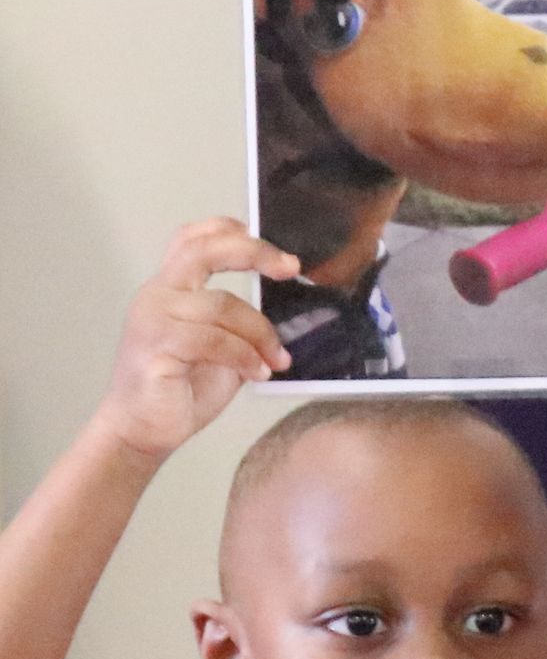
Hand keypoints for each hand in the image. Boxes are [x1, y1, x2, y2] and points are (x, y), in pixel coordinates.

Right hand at [101, 222, 295, 458]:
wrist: (145, 428)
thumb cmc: (182, 386)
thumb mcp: (222, 345)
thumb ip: (239, 321)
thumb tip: (289, 311)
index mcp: (171, 288)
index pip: (192, 239)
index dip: (228, 230)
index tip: (272, 245)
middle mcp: (158, 294)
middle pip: (204, 252)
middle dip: (253, 253)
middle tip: (291, 268)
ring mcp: (153, 317)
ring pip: (222, 305)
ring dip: (260, 334)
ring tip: (275, 360)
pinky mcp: (156, 345)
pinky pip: (215, 340)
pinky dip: (245, 356)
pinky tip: (256, 373)